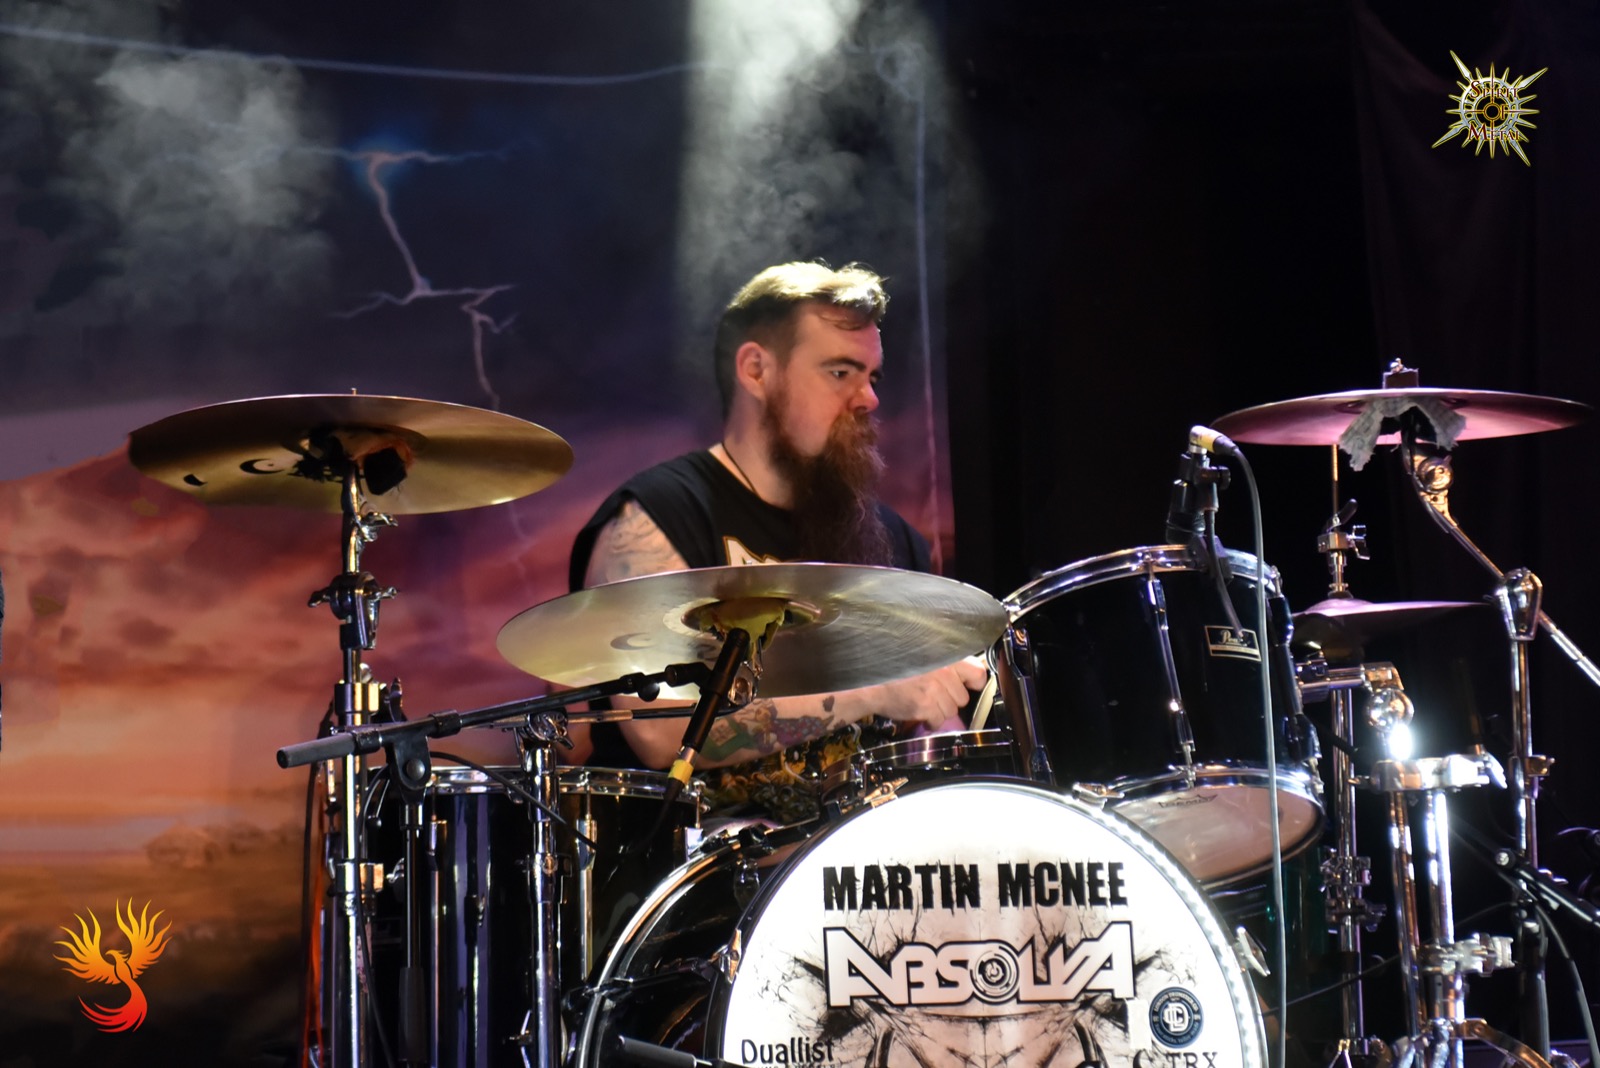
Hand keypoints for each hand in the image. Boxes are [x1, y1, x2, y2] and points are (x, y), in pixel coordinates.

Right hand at [864, 656, 989, 730]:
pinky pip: (939, 721)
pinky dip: (931, 721)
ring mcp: (934, 690)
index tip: (966, 685)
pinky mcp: (925, 707)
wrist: (871, 683)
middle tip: (934, 694)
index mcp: (945, 657)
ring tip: (924, 702)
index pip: (977, 673)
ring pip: (951, 711)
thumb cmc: (895, 670)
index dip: (973, 682)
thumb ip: (946, 664)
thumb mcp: (924, 658)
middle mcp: (943, 672)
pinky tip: (920, 712)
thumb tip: (968, 675)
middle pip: (963, 697)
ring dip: (939, 711)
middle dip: (950, 700)